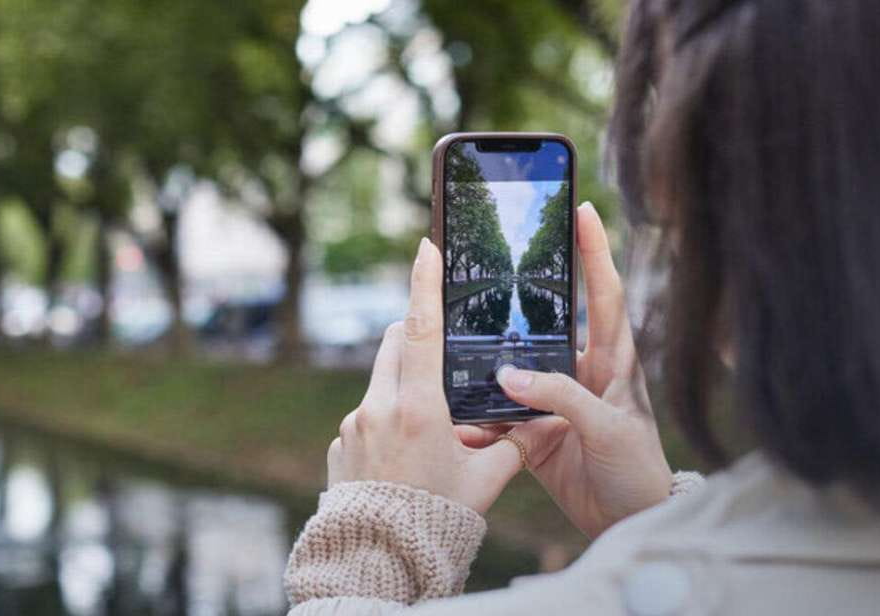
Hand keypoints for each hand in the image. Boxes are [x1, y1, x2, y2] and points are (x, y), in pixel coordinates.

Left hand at [326, 238, 524, 513]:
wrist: (380, 558)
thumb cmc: (439, 519)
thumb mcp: (486, 481)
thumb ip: (512, 443)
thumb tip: (539, 423)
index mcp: (418, 408)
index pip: (420, 329)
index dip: (424, 284)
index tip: (425, 247)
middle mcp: (378, 407)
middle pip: (396, 343)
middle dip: (416, 335)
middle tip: (443, 350)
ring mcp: (352, 425)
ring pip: (380, 380)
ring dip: (403, 383)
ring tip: (431, 424)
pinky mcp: (339, 444)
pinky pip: (365, 414)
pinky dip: (386, 418)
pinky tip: (405, 456)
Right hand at [458, 203, 672, 537]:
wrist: (628, 523)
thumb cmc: (637, 470)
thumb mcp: (606, 428)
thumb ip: (561, 398)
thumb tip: (510, 375)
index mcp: (612, 361)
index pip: (604, 293)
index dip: (595, 251)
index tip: (583, 208)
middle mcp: (581, 372)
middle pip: (549, 319)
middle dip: (522, 290)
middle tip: (494, 256)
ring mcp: (555, 400)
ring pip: (514, 366)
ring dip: (487, 358)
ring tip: (456, 333)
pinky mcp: (534, 432)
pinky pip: (498, 415)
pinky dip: (477, 416)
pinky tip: (456, 415)